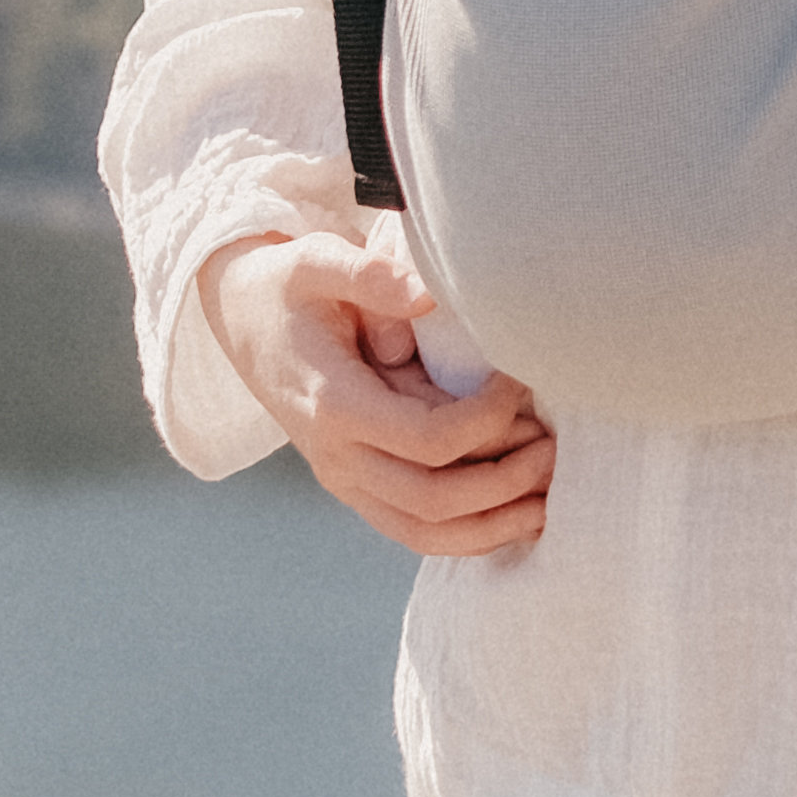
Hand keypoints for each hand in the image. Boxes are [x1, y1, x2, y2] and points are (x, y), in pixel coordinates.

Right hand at [203, 229, 547, 556]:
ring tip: (549, 496)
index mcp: (331, 404)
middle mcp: (335, 456)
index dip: (487, 419)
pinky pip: (416, 531)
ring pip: (426, 533)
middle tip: (555, 447)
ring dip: (494, 523)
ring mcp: (345, 480)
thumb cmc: (288, 287)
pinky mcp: (359, 488)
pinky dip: (470, 535)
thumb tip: (428, 294)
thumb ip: (369, 275)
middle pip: (432, 500)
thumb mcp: (315, 261)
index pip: (427, 440)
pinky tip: (518, 515)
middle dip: (504, 481)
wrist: (241, 321)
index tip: (520, 382)